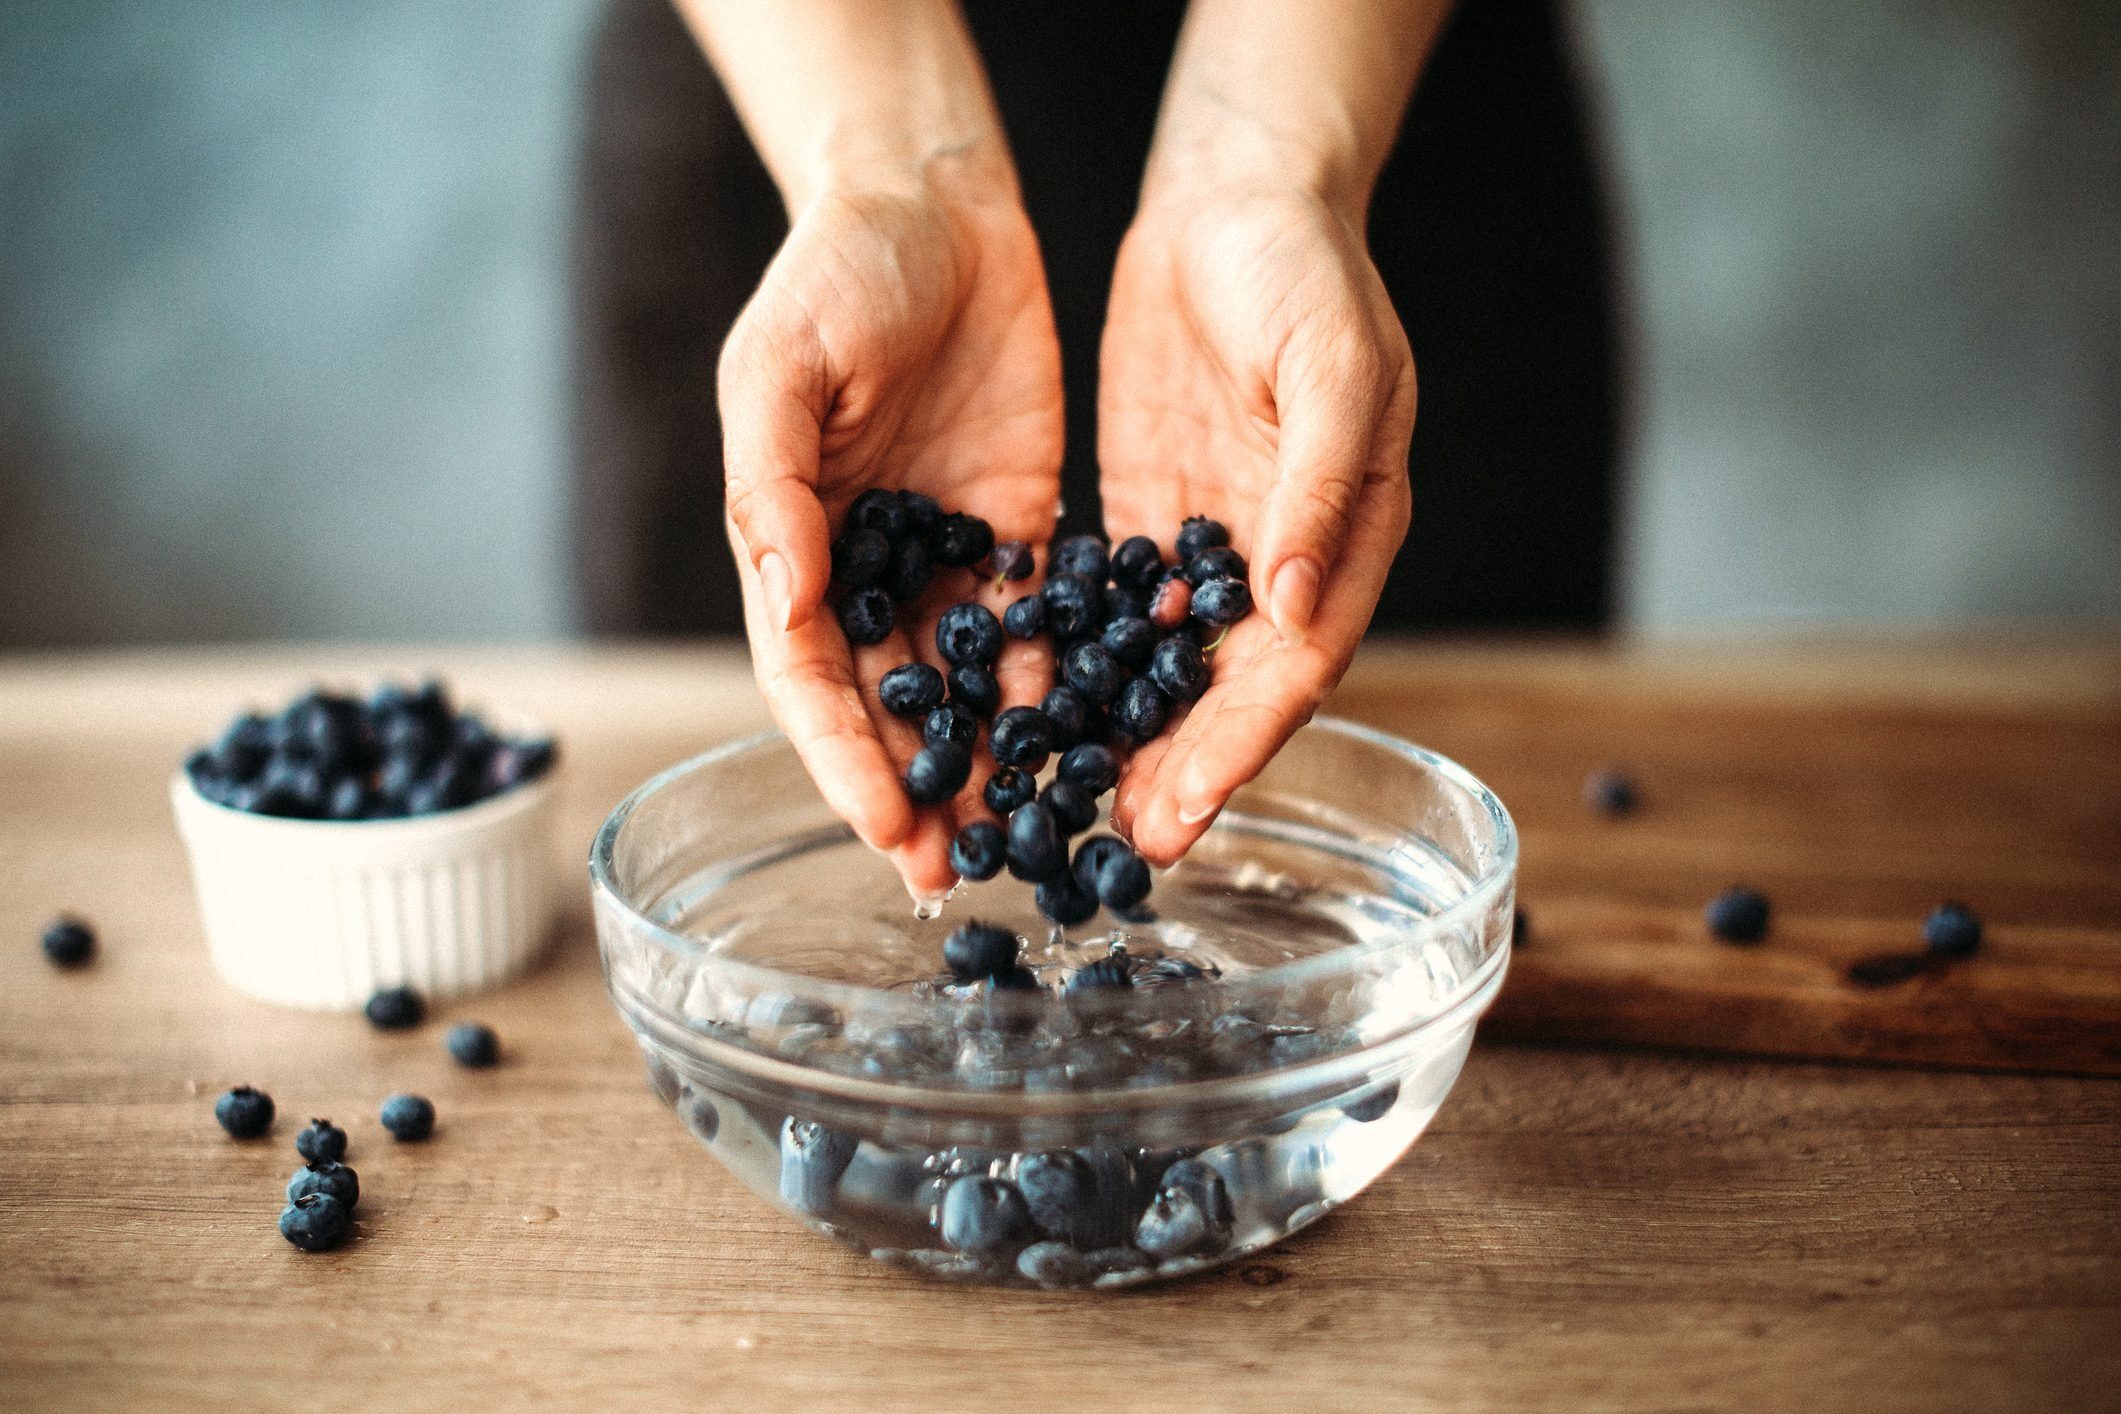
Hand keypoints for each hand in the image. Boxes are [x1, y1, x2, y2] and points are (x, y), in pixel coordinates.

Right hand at [719, 177, 1062, 896]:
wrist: (936, 200)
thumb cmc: (836, 270)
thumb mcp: (778, 364)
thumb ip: (772, 485)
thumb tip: (785, 603)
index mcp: (789, 542)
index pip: (807, 678)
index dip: (842, 759)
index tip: (887, 827)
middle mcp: (864, 571)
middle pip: (886, 707)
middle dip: (915, 791)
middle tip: (955, 873)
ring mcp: (942, 559)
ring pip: (963, 688)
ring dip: (986, 765)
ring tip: (1022, 836)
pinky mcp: (1016, 533)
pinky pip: (1035, 628)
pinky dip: (1053, 689)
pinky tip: (1082, 747)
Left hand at [1099, 183, 1415, 863]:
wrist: (1233, 197)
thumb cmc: (1304, 267)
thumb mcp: (1331, 364)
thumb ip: (1318, 488)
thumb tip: (1292, 604)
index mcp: (1349, 534)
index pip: (1294, 666)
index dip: (1241, 744)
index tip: (1187, 808)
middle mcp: (1285, 561)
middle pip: (1231, 691)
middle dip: (1179, 770)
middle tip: (1115, 844)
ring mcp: (1215, 548)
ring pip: (1171, 670)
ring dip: (1129, 740)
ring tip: (1070, 806)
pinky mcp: (1153, 523)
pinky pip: (1116, 614)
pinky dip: (1086, 670)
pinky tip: (1037, 717)